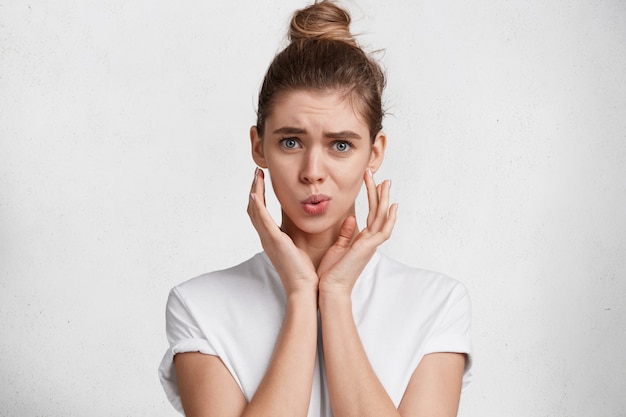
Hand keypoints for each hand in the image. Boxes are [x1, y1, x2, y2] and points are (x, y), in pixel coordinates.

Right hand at [247, 168, 318, 295]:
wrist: (305, 289)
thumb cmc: (306, 272)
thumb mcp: (303, 246)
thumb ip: (305, 231)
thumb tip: (311, 216)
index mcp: (273, 238)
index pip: (261, 212)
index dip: (259, 194)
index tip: (262, 179)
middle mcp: (267, 237)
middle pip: (253, 208)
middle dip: (253, 189)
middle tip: (256, 172)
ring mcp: (268, 239)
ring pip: (255, 211)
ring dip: (254, 191)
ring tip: (257, 175)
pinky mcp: (275, 241)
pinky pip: (262, 220)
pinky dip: (258, 206)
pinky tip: (256, 193)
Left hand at [318, 170, 396, 295]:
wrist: (330, 289)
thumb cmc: (332, 272)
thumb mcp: (338, 247)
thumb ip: (346, 233)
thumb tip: (351, 218)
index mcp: (363, 240)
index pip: (371, 214)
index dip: (372, 197)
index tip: (370, 181)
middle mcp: (370, 241)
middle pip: (378, 211)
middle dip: (379, 192)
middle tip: (378, 174)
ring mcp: (371, 244)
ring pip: (382, 216)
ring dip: (384, 198)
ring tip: (385, 181)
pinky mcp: (369, 248)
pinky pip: (383, 230)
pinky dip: (389, 218)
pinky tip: (392, 205)